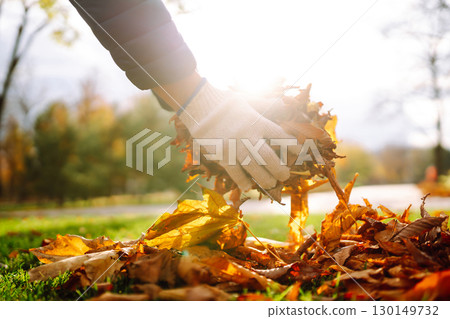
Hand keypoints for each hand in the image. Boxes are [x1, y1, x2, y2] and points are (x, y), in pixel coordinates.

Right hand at [178, 80, 297, 190]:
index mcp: (257, 121)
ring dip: (264, 179)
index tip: (299, 153)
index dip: (292, 146)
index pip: (280, 137)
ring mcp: (234, 147)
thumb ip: (267, 104)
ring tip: (271, 184)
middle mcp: (248, 136)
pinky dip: (242, 181)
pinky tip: (248, 186)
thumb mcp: (248, 99)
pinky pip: (235, 173)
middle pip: (269, 158)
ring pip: (254, 169)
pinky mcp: (222, 155)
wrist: (199, 105)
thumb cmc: (224, 102)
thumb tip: (285, 104)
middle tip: (285, 176)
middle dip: (280, 170)